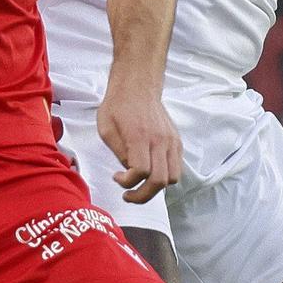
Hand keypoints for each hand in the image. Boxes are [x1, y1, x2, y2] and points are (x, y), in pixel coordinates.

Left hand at [98, 76, 180, 203]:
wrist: (137, 86)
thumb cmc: (118, 106)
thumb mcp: (106, 130)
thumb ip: (118, 153)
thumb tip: (129, 171)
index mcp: (139, 136)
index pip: (140, 171)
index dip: (127, 182)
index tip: (117, 178)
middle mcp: (159, 140)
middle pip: (159, 181)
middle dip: (142, 195)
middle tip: (129, 195)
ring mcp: (171, 141)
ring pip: (173, 178)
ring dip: (155, 188)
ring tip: (141, 185)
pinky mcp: (176, 141)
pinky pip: (177, 167)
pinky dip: (165, 176)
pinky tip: (150, 172)